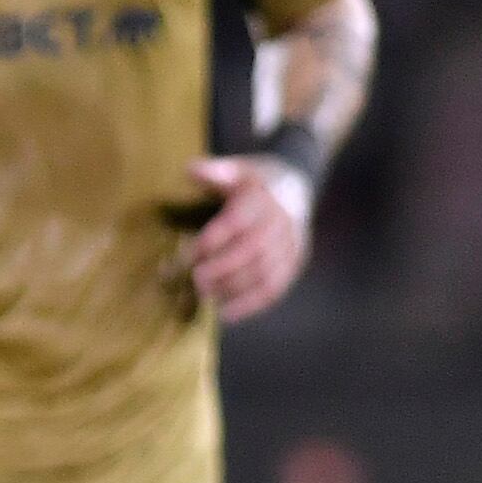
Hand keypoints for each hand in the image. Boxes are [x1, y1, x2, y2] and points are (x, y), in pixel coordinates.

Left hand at [182, 154, 315, 321]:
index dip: (209, 242)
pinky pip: (278, 286)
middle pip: (252, 251)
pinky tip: (228, 315)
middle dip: (221, 270)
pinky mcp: (296, 260)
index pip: (235, 223)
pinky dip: (253, 304)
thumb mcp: (237, 168)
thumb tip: (189, 170)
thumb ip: (215, 171)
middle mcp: (281, 221)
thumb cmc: (256, 179)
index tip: (184, 258)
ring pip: (266, 272)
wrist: (297, 183)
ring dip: (234, 289)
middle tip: (195, 282)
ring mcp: (292, 243)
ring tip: (206, 297)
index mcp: (263, 197)